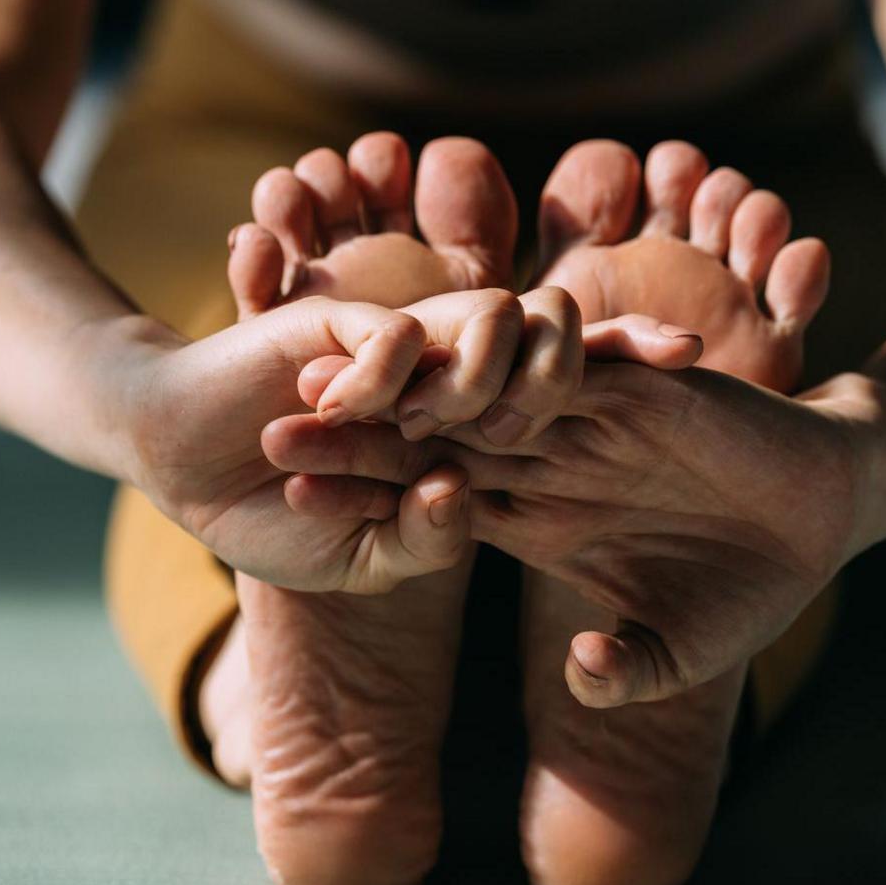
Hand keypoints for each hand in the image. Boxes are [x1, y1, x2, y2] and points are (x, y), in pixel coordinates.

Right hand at [126, 289, 698, 594]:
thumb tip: (460, 505)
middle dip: (611, 351)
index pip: (552, 412)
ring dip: (522, 344)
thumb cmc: (275, 527)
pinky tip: (420, 388)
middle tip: (685, 353)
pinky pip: (386, 340)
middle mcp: (440, 382)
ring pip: (478, 333)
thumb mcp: (364, 557)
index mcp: (460, 436)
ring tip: (568, 355)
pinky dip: (403, 366)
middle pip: (538, 355)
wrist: (184, 471)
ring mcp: (394, 351)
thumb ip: (420, 538)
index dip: (618, 406)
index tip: (700, 414)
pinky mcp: (334, 327)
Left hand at [270, 358, 870, 704]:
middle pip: (434, 440)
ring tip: (336, 378)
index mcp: (540, 520)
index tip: (292, 499)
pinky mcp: (643, 388)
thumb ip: (630, 670)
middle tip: (273, 430)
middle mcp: (551, 462)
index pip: (433, 501)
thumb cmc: (752, 591)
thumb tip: (581, 678)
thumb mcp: (685, 650)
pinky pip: (573, 368)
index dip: (367, 496)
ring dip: (414, 388)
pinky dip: (520, 360)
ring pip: (485, 393)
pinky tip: (457, 351)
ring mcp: (592, 421)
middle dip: (357, 435)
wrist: (827, 517)